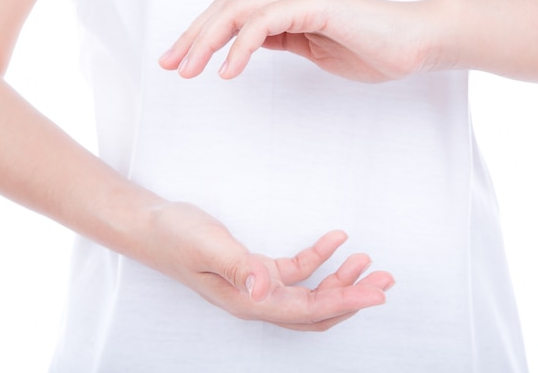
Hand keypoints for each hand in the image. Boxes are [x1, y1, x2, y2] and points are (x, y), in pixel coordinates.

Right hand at [139, 202, 393, 330]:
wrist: (152, 227)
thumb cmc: (174, 237)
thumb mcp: (207, 246)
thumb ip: (238, 266)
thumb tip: (264, 289)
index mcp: (248, 301)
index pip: (308, 310)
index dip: (347, 302)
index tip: (378, 293)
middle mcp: (257, 300)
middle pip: (317, 310)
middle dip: (354, 297)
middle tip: (385, 280)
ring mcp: (258, 287)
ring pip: (311, 293)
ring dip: (341, 280)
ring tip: (368, 262)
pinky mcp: (257, 270)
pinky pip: (297, 270)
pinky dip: (319, 258)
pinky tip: (334, 240)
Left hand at [159, 0, 443, 82]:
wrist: (415, 42)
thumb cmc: (370, 48)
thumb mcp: (312, 48)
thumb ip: (282, 40)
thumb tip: (249, 46)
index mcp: (285, 2)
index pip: (231, 14)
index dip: (201, 36)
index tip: (179, 61)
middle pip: (224, 8)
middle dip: (192, 37)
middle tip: (170, 65)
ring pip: (237, 10)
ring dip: (207, 41)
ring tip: (189, 70)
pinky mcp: (314, 4)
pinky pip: (266, 22)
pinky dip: (242, 46)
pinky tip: (229, 70)